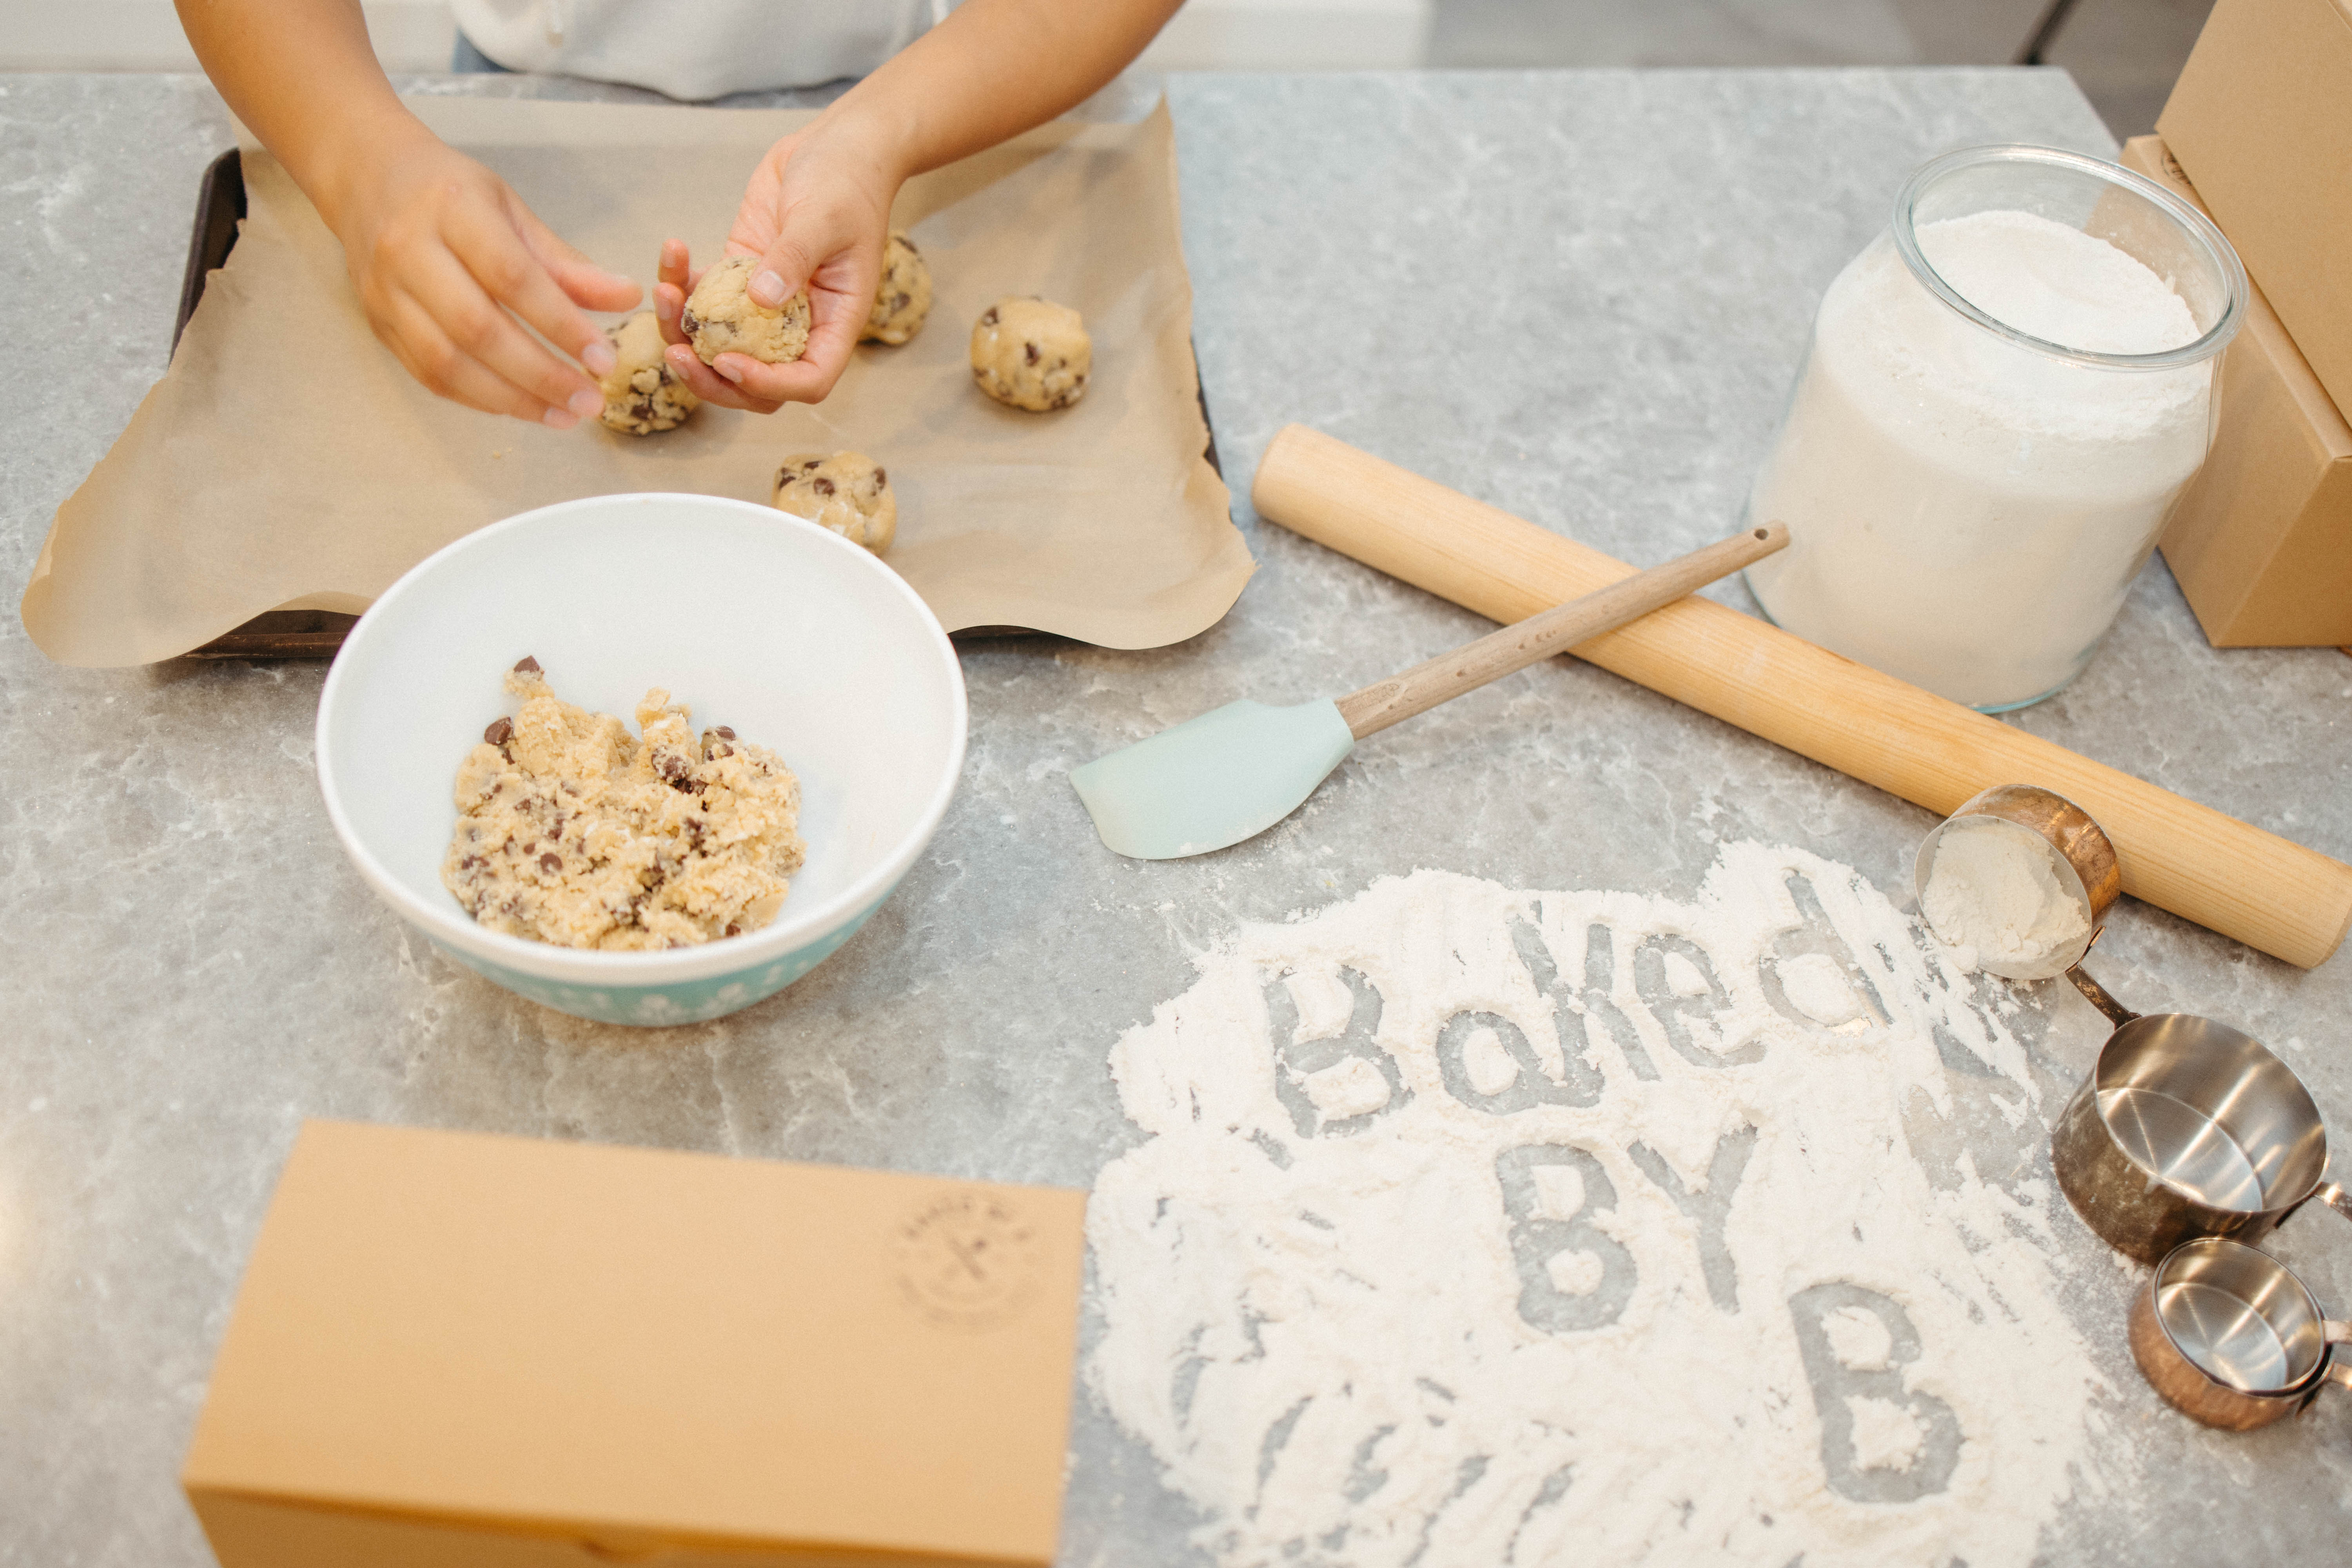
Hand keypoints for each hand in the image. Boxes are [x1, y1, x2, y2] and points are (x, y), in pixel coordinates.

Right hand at [328, 127, 640, 426]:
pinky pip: (430, 376)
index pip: (512, 278)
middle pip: (477, 328)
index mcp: (453, 210)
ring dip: (512, 399)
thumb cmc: (451, 195)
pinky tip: (522, 407)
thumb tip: (627, 297)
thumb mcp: (512, 211)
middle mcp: (409, 251)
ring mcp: (386, 293)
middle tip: (590, 402)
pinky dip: (480, 399)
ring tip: (564, 416)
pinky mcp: (378, 325)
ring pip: (448, 362)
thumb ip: (566, 262)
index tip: (603, 359)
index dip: (561, 325)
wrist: (368, 180)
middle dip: (541, 374)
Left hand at [655, 120, 901, 410]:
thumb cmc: (847, 183)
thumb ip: (794, 258)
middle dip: (712, 378)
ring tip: (662, 295)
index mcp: (835, 321)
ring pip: (721, 345)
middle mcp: (800, 323)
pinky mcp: (738, 275)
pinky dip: (680, 285)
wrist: (836, 147)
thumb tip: (761, 299)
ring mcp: (765, 303)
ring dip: (685, 333)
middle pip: (757, 380)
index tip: (728, 363)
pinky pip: (703, 298)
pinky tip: (672, 252)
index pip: (808, 379)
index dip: (768, 385)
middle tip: (676, 356)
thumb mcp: (825, 219)